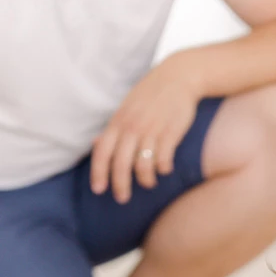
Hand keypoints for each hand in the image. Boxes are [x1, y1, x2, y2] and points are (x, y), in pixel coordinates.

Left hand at [90, 51, 200, 202]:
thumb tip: (96, 144)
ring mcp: (152, 130)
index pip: (102, 152)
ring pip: (142, 166)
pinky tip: (165, 169)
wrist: (179, 77)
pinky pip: (163, 160)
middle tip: (122, 199)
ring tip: (149, 183)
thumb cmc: (151, 95)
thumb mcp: (126, 108)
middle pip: (120, 164)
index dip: (98, 173)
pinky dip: (163, 169)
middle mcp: (132, 127)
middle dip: (120, 185)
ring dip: (145, 180)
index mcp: (119, 122)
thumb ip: (112, 129)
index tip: (98, 190)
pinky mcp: (171, 133)